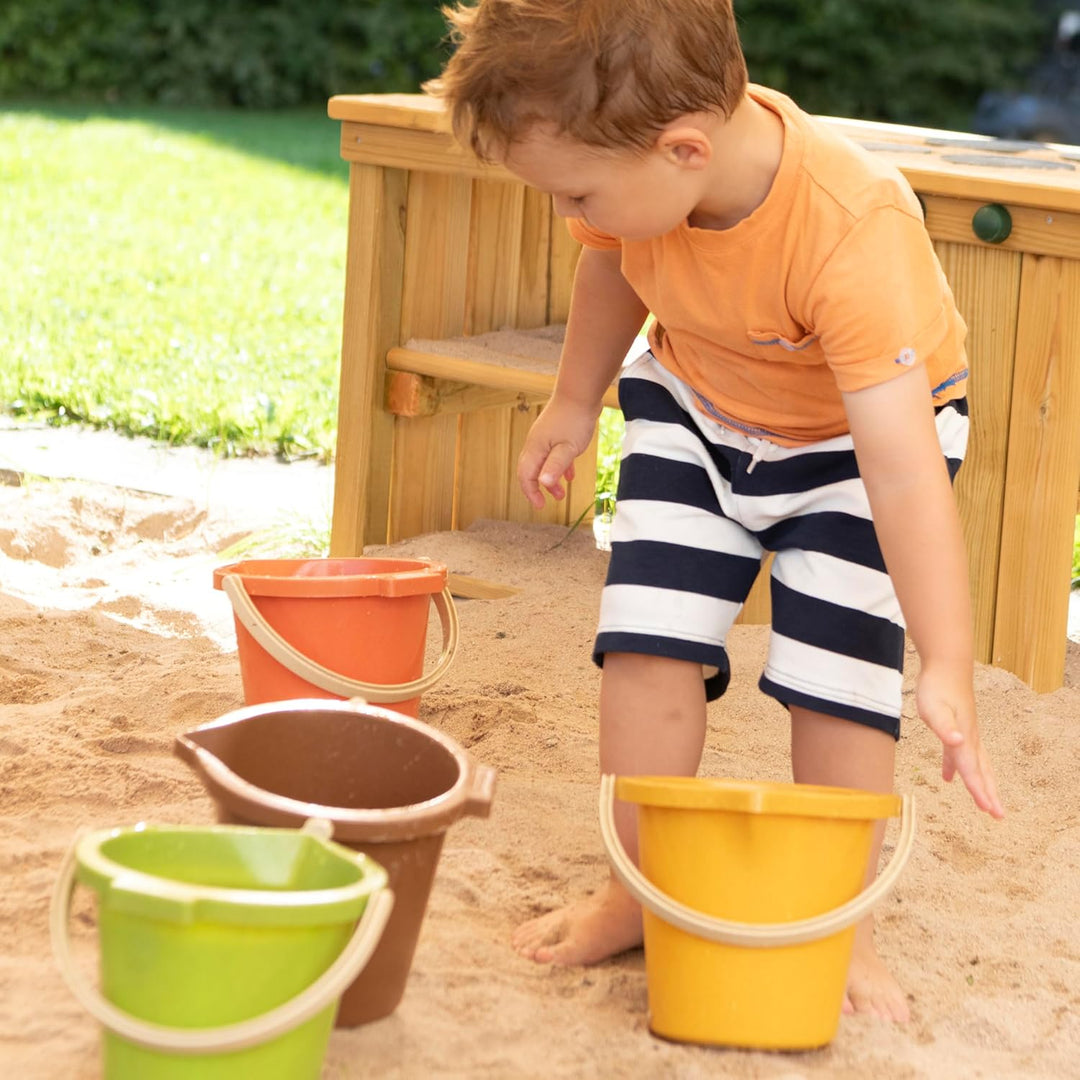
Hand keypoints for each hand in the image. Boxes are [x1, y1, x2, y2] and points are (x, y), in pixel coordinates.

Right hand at [517, 396, 600, 508]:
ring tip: (562, 492)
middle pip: (531, 470)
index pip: (526, 475)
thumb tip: (542, 484)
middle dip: (539, 487)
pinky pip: (554, 454)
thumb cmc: (574, 419)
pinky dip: (559, 467)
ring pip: (543, 463)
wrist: (580, 392)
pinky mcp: (556, 432)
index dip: (531, 492)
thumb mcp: (567, 448)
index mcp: (536, 448)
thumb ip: (555, 466)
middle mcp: (536, 443)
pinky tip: (570, 474)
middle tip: (551, 500)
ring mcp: (546, 437)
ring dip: (551, 478)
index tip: (540, 506)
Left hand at [916, 662, 1003, 818]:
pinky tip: (948, 777)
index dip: (980, 791)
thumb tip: (957, 741)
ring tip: (985, 804)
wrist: (947, 666)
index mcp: (963, 738)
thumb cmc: (938, 687)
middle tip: (998, 815)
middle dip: (988, 793)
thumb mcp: (934, 708)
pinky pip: (961, 755)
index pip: (971, 770)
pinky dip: (958, 769)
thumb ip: (944, 726)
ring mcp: (966, 733)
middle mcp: (969, 739)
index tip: (990, 811)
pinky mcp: (959, 728)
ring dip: (980, 784)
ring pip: (976, 765)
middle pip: (980, 771)